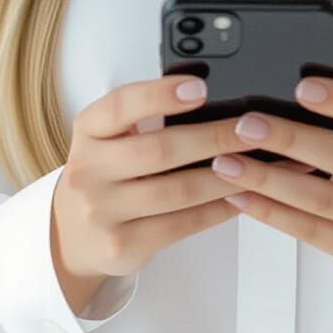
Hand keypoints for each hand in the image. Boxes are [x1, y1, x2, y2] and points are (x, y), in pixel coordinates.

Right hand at [51, 76, 317, 285]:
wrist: (71, 234)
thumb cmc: (106, 172)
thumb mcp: (109, 136)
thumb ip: (144, 115)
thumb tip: (209, 93)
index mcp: (89, 130)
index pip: (121, 105)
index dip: (160, 94)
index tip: (201, 86)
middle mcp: (89, 170)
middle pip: (159, 150)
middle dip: (213, 137)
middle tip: (252, 127)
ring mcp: (103, 212)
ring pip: (178, 191)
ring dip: (227, 175)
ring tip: (261, 162)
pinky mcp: (123, 246)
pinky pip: (183, 224)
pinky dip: (219, 208)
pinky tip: (244, 194)